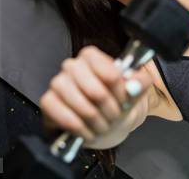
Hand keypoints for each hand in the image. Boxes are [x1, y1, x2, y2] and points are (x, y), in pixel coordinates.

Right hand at [39, 46, 153, 145]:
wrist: (101, 122)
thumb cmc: (115, 102)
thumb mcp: (132, 90)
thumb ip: (140, 82)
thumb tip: (137, 83)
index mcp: (91, 56)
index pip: (111, 73)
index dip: (121, 92)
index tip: (125, 101)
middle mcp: (71, 65)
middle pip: (96, 92)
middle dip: (110, 110)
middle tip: (114, 117)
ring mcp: (57, 83)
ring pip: (82, 106)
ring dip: (97, 122)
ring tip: (102, 125)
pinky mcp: (48, 102)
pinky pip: (65, 117)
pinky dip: (80, 128)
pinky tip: (87, 131)